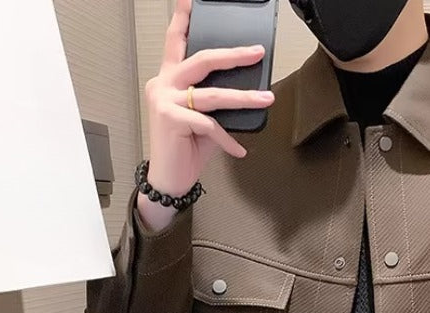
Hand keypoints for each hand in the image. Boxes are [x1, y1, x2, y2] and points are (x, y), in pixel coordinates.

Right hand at [139, 0, 274, 227]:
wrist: (169, 179)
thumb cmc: (186, 148)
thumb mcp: (203, 120)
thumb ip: (215, 103)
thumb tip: (246, 93)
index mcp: (169, 78)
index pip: (176, 42)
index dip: (183, 19)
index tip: (192, 0)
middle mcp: (163, 83)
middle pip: (202, 59)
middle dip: (233, 55)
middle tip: (258, 52)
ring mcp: (165, 100)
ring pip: (213, 94)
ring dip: (244, 98)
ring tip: (266, 99)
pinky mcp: (170, 119)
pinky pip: (210, 125)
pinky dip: (228, 139)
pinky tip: (239, 151)